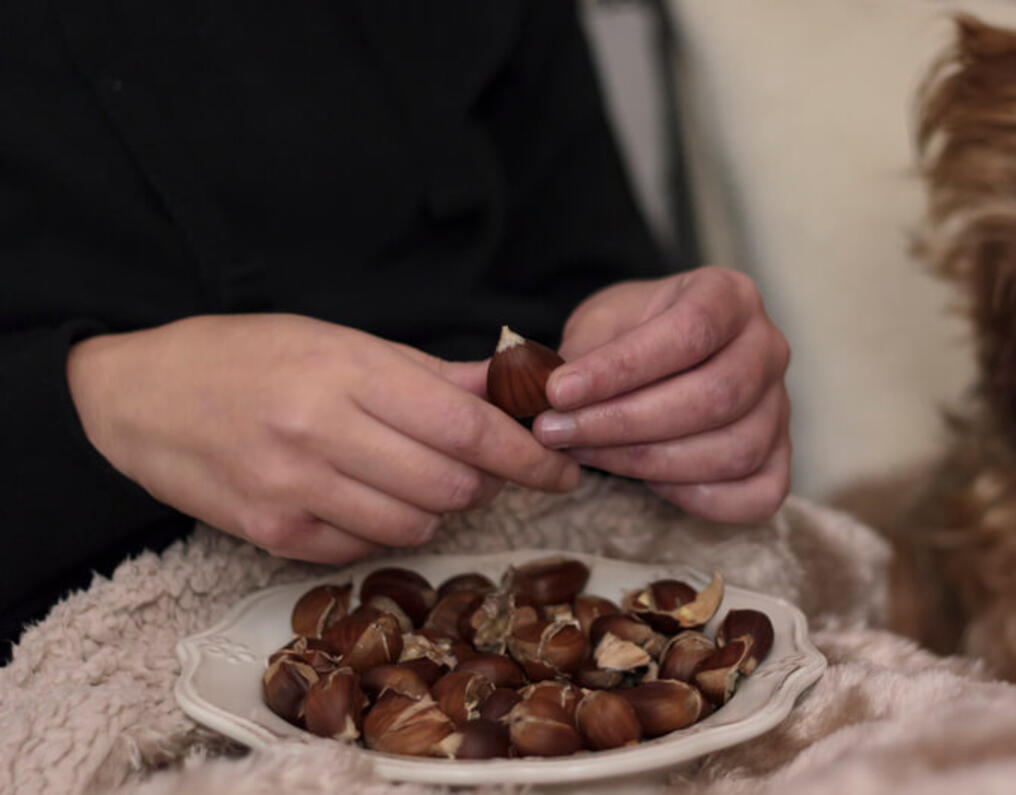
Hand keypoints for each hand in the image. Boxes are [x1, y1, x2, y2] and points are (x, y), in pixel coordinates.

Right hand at [67, 314, 577, 562]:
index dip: (527, 455)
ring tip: (417, 476)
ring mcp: (293, 489)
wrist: (139, 393)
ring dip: (437, 506)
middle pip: (450, 484)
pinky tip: (365, 496)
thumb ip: (429, 374)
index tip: (562, 468)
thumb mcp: (339, 340)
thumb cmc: (247, 355)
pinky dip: (384, 528)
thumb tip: (508, 387)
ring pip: (415, 523)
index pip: (466, 428)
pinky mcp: (271, 533)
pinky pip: (364, 547)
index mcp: (345, 372)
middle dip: (484, 482)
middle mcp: (319, 432)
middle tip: (482, 466)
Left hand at [535, 266, 790, 521]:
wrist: (664, 357)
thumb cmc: (633, 336)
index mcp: (730, 296)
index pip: (690, 332)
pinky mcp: (779, 459)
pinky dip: (697, 497)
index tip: (558, 391)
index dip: (623, 368)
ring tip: (584, 454)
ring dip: (647, 462)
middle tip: (556, 433)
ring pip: (733, 451)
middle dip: (625, 423)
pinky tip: (646, 481)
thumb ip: (584, 351)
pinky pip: (755, 495)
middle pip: (714, 396)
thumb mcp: (603, 322)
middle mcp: (768, 348)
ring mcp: (781, 408)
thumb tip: (545, 392)